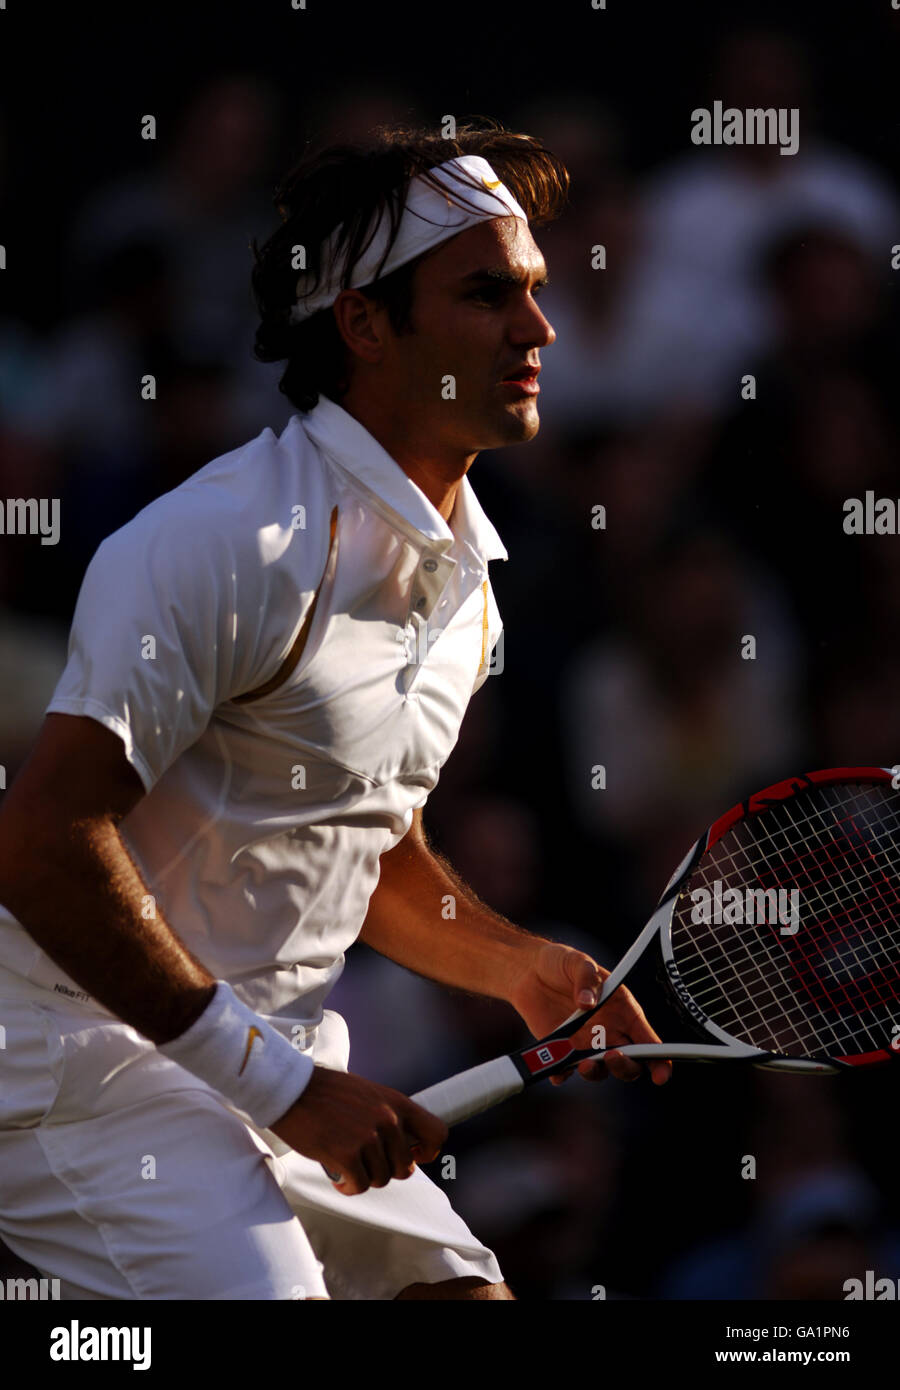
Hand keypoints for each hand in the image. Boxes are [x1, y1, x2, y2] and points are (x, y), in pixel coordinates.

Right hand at [270, 1066, 447, 1194]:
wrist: (292, 1090)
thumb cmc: (326, 1092)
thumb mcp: (369, 1094)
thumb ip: (388, 1115)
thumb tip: (402, 1144)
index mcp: (396, 1102)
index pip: (436, 1133)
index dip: (427, 1152)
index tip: (411, 1156)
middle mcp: (388, 1119)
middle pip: (404, 1167)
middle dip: (385, 1170)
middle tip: (365, 1162)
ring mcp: (368, 1137)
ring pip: (381, 1179)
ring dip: (363, 1177)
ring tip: (347, 1166)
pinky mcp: (347, 1154)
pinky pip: (360, 1185)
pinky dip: (349, 1186)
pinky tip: (338, 1176)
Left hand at [507, 941, 671, 1086]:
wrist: (529, 970)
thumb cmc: (562, 963)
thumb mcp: (578, 962)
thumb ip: (587, 978)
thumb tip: (587, 1002)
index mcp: (623, 1011)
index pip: (648, 1040)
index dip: (660, 1061)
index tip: (660, 1075)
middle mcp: (608, 1032)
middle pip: (629, 1062)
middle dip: (625, 1067)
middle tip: (611, 1057)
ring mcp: (586, 1044)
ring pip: (600, 1071)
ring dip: (595, 1073)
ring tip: (583, 1065)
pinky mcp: (561, 1049)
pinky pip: (564, 1070)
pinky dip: (562, 1074)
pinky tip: (557, 1070)